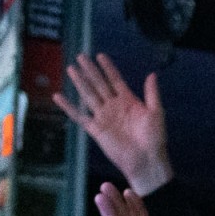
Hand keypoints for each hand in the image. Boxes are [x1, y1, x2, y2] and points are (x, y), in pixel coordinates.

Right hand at [54, 54, 173, 195]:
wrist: (147, 160)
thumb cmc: (154, 138)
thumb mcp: (156, 112)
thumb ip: (152, 93)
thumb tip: (152, 74)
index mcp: (128, 101)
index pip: (115, 79)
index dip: (107, 68)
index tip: (100, 55)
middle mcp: (114, 106)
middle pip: (99, 84)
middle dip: (90, 70)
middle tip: (81, 56)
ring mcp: (104, 117)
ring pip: (89, 95)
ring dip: (80, 82)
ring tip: (71, 68)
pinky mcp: (96, 130)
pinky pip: (79, 116)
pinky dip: (68, 107)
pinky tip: (58, 97)